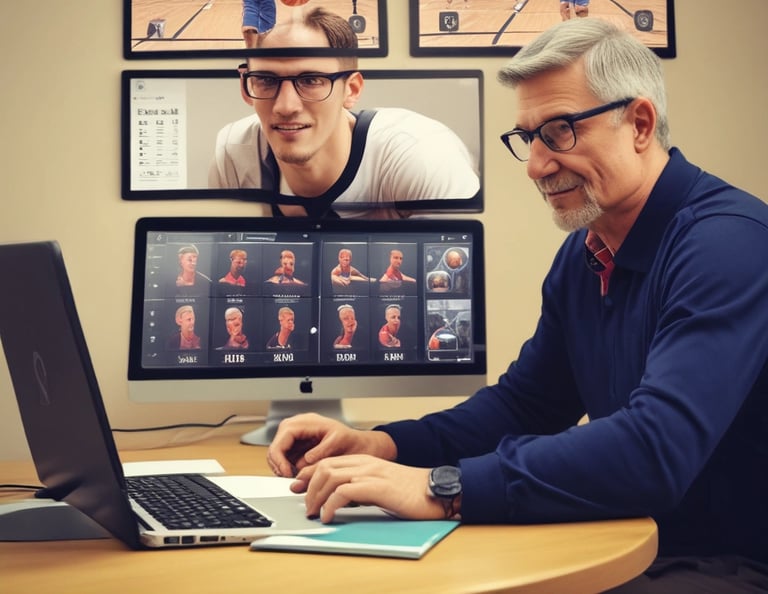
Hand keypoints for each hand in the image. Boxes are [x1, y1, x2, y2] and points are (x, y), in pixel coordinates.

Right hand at [266, 413, 395, 477]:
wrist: (358, 445)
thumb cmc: (350, 440)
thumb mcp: (338, 442)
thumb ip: (320, 451)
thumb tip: (304, 461)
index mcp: (306, 421)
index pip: (283, 436)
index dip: (280, 456)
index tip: (287, 473)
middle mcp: (297, 427)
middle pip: (276, 445)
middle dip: (279, 464)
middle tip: (289, 479)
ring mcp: (296, 437)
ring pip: (277, 454)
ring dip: (282, 468)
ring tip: (294, 479)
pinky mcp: (297, 448)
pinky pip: (284, 459)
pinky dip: (287, 469)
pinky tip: (297, 476)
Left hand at [295, 454, 447, 522]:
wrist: (432, 490)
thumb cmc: (409, 491)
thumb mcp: (379, 484)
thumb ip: (361, 487)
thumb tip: (341, 499)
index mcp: (364, 460)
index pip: (329, 461)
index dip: (309, 474)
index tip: (298, 486)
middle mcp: (364, 463)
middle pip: (324, 467)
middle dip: (308, 486)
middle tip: (304, 503)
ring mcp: (369, 473)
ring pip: (330, 477)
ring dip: (316, 496)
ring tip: (313, 512)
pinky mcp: (375, 487)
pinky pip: (343, 493)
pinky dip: (330, 505)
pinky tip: (328, 516)